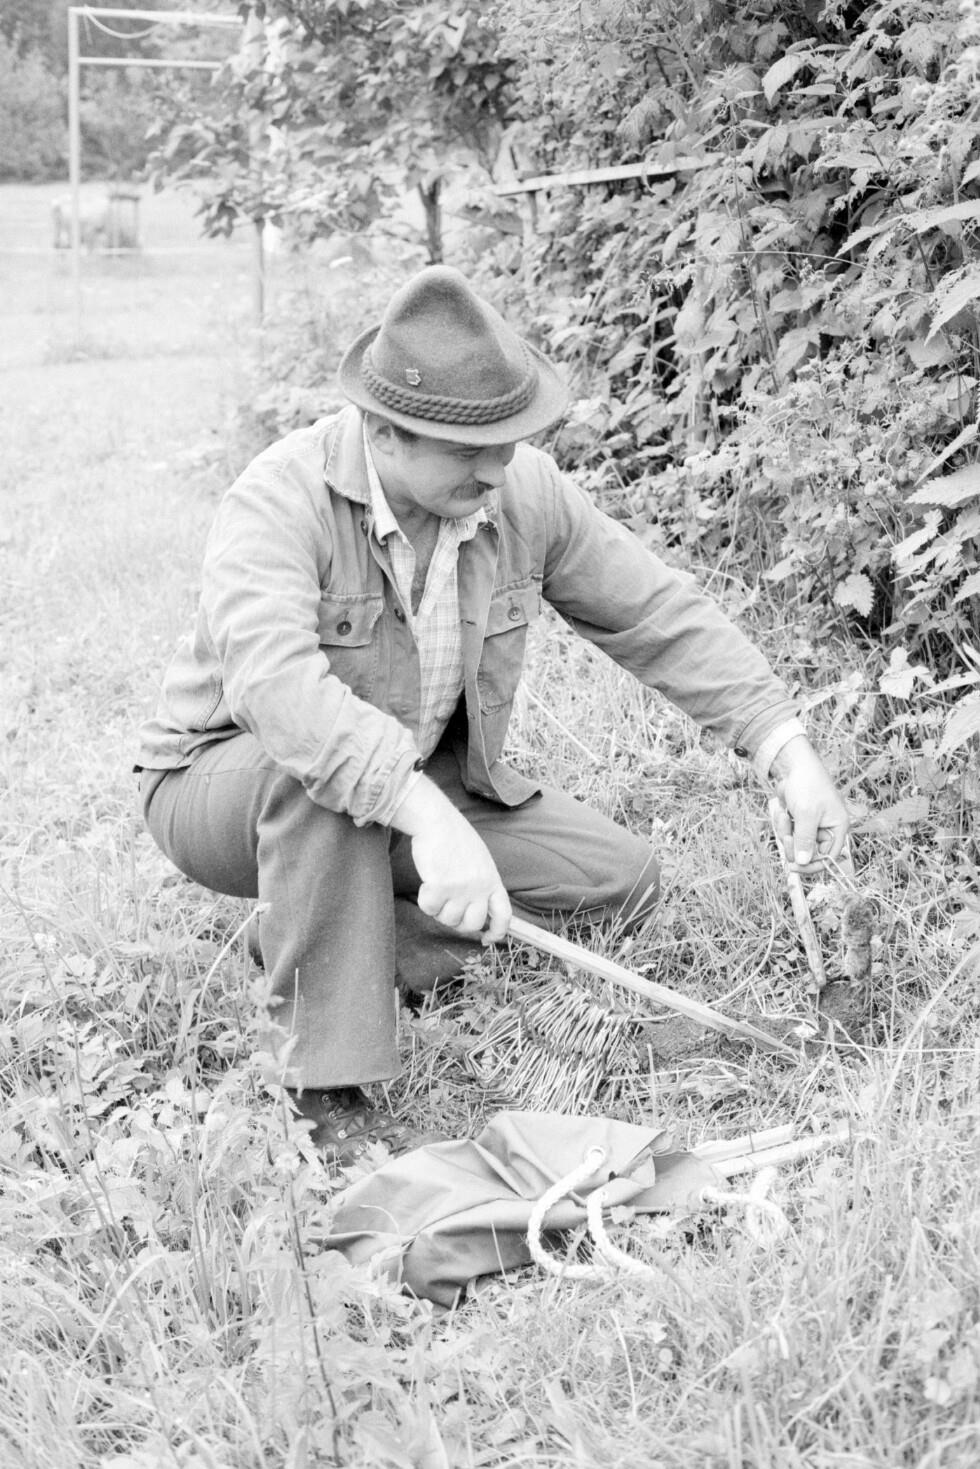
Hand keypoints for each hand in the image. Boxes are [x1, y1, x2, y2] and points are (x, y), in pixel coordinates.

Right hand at [391, 776, 511, 941]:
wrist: (437, 821)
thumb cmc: (455, 838)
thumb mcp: (480, 861)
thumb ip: (482, 884)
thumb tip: (477, 913)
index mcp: (492, 880)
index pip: (503, 915)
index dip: (497, 932)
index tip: (487, 939)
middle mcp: (480, 887)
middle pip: (471, 924)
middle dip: (457, 922)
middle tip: (447, 908)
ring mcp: (461, 888)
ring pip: (448, 919)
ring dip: (438, 910)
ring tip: (436, 888)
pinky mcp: (441, 886)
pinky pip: (430, 909)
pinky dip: (425, 900)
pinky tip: (427, 883)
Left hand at [768, 735, 849, 870]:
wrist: (794, 766)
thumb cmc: (808, 785)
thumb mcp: (807, 813)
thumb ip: (805, 839)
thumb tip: (803, 862)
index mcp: (837, 828)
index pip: (828, 858)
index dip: (812, 865)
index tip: (794, 867)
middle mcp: (826, 830)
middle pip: (807, 854)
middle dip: (793, 844)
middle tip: (785, 834)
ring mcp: (810, 826)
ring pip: (794, 844)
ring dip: (785, 831)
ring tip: (784, 814)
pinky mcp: (798, 822)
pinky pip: (787, 833)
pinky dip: (781, 824)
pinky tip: (781, 810)